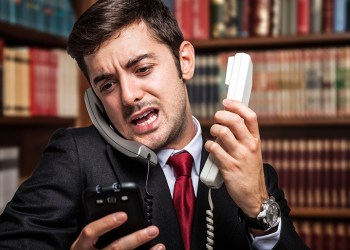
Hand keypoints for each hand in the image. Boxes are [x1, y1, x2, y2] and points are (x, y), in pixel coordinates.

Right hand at [70, 212, 164, 249]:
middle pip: (115, 248)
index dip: (107, 223)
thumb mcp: (85, 240)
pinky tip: (156, 249)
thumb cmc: (86, 249)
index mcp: (81, 245)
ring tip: (158, 242)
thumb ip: (98, 228)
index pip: (91, 232)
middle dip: (136, 238)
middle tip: (152, 229)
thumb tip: (120, 213)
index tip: (123, 215)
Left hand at [204, 99, 267, 216]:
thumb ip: (243, 138)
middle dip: (221, 115)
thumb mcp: (253, 152)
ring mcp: (239, 156)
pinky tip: (210, 146)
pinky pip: (214, 149)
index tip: (227, 102)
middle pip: (235, 121)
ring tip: (213, 133)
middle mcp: (249, 146)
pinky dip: (209, 145)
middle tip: (216, 117)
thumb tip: (229, 122)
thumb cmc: (251, 172)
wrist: (254, 196)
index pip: (250, 116)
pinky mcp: (229, 166)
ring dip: (214, 129)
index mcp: (256, 141)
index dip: (237, 105)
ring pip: (223, 133)